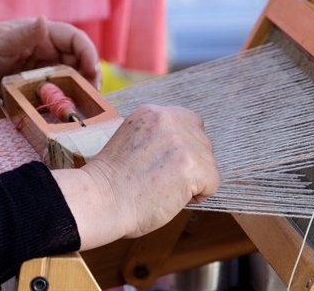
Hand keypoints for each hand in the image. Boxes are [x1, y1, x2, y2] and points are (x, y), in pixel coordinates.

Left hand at [0, 17, 99, 96]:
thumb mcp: (0, 43)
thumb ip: (24, 36)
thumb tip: (44, 21)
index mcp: (42, 35)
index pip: (75, 40)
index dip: (88, 53)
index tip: (92, 71)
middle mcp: (47, 51)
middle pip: (78, 60)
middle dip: (89, 75)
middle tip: (93, 94)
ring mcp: (42, 70)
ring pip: (71, 78)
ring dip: (80, 89)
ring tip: (85, 105)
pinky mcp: (36, 87)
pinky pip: (57, 93)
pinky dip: (65, 100)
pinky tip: (68, 110)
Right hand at [53, 105, 218, 249]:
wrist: (100, 200)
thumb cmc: (111, 182)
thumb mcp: (132, 140)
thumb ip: (158, 137)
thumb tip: (183, 149)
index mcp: (152, 112)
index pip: (188, 122)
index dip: (182, 147)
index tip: (166, 164)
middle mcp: (169, 119)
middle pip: (202, 141)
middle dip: (190, 163)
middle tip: (162, 180)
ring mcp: (183, 141)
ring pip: (209, 162)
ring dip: (194, 179)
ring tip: (164, 188)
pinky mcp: (194, 165)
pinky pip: (213, 183)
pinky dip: (198, 195)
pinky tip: (172, 196)